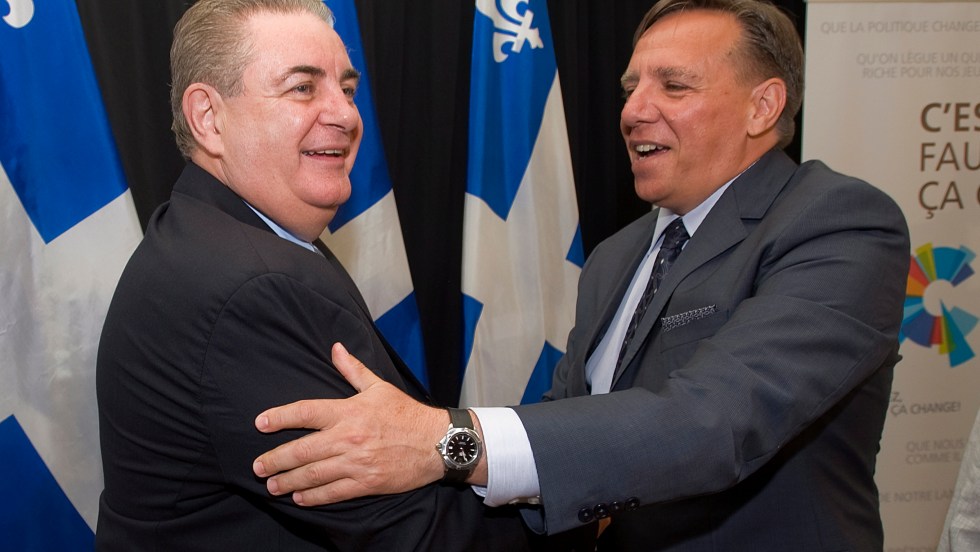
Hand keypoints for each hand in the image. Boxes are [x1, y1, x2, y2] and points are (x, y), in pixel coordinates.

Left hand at [252, 343, 447, 504]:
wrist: (437, 442)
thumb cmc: (406, 414)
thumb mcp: (379, 387)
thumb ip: (352, 370)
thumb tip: (335, 348)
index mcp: (349, 411)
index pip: (306, 412)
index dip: (280, 417)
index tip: (261, 423)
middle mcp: (349, 437)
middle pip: (302, 449)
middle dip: (276, 459)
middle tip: (258, 466)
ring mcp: (357, 462)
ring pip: (313, 474)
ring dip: (288, 481)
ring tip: (272, 485)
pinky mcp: (367, 482)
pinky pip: (334, 492)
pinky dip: (314, 497)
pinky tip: (300, 497)